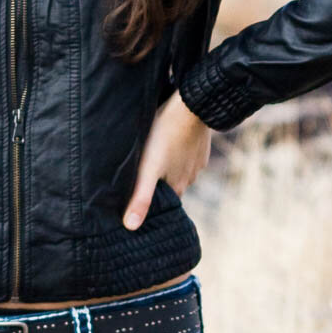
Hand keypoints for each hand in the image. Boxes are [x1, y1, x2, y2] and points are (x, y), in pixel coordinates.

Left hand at [123, 91, 211, 230]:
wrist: (192, 106)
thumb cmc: (164, 135)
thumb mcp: (147, 168)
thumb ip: (140, 197)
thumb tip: (131, 227)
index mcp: (178, 186)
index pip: (162, 201)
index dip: (150, 200)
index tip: (137, 194)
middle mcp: (191, 176)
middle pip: (170, 184)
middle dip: (157, 181)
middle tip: (141, 171)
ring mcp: (198, 159)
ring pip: (178, 167)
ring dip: (167, 164)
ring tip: (151, 155)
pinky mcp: (200, 143)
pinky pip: (186, 151)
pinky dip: (177, 149)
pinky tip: (167, 140)